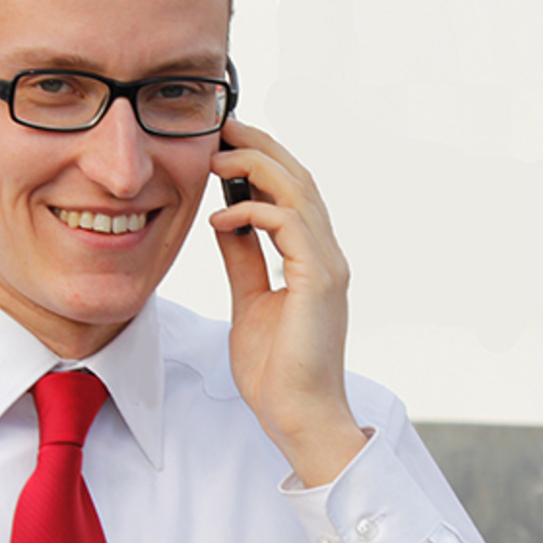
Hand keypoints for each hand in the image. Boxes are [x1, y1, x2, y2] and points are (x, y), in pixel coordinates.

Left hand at [210, 119, 366, 486]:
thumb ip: (243, 260)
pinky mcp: (318, 280)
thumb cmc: (276, 372)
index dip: (263, 160)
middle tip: (222, 127)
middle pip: (299, 179)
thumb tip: (225, 223)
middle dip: (260, 146)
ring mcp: (327, 266)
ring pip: (298, 191)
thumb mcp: (249, 301)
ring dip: (254, 167)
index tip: (224, 144)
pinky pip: (287, 225)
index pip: (294, 193)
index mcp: (314, 260)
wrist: (297, 416)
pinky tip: (220, 218)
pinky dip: (252, 212)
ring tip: (215, 158)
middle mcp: (327, 256)